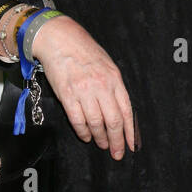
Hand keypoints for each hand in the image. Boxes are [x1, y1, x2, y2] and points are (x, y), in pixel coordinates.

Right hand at [29, 15, 134, 159]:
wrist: (60, 39)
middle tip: (117, 152)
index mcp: (115, 79)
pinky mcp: (67, 95)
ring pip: (96, 123)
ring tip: (102, 145)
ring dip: (100, 138)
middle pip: (113, 121)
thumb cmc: (85, 52)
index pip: (126, 111)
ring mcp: (84, 91)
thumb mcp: (108, 65)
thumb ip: (114, 87)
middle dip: (116, 140)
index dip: (130, 131)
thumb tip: (120, 111)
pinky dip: (83, 132)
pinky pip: (77, 120)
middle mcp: (102, 86)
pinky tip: (86, 136)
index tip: (131, 145)